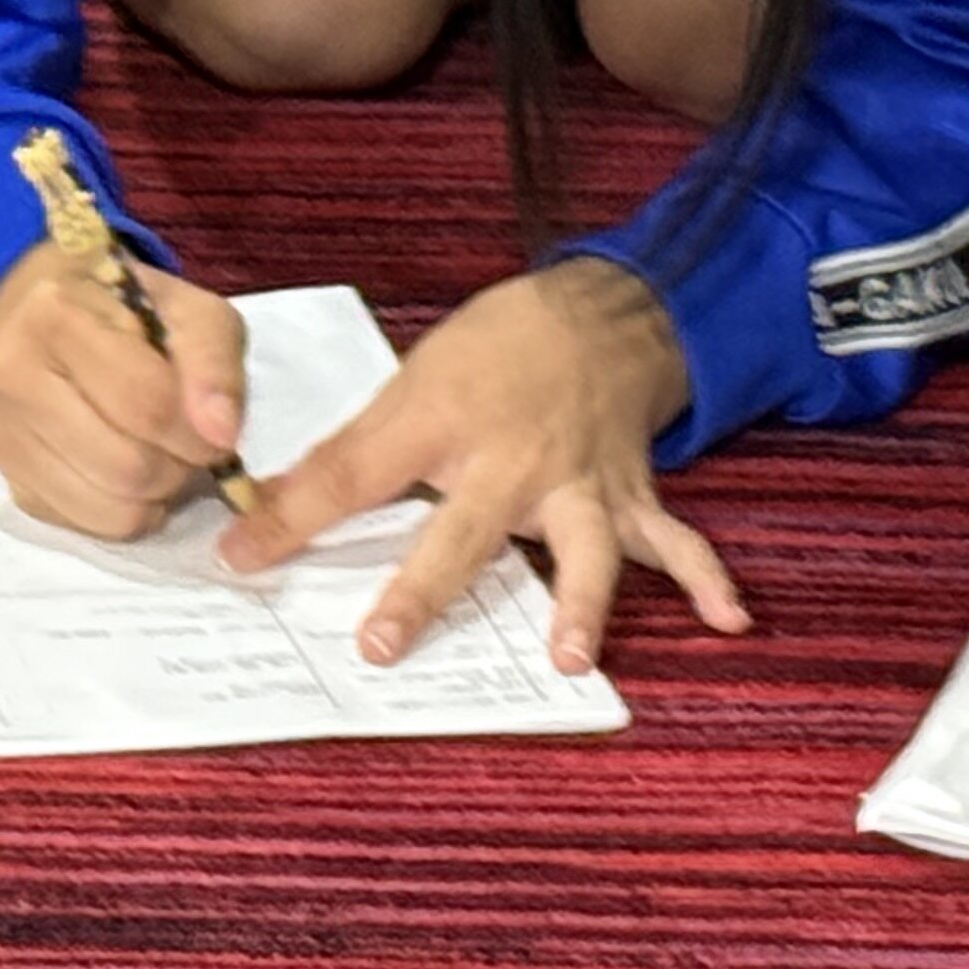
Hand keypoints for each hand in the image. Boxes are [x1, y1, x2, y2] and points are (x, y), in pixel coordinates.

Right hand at [0, 237, 247, 537]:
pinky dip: (120, 512)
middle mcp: (10, 375)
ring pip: (106, 507)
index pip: (146, 404)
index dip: (197, 433)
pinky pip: (81, 524)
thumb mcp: (189, 310)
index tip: (215, 433)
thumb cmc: (125, 308)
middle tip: (185, 446)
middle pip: (125, 467)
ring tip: (157, 458)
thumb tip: (219, 436)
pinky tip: (122, 472)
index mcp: (56, 316)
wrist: (40, 311)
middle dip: (177, 469)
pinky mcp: (3, 475)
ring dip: (153, 497)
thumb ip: (214, 364)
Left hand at [221, 259, 748, 672]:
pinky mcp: (629, 496)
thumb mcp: (408, 382)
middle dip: (421, 589)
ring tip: (566, 657)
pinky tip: (728, 617)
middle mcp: (510, 461)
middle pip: (461, 534)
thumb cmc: (492, 350)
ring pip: (580, 550)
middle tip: (382, 644)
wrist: (597, 311)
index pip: (351, 476)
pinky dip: (704, 579)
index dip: (291, 518)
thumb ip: (349, 454)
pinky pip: (674, 542)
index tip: (240, 558)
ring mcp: (578, 484)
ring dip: (576, 603)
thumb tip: (264, 514)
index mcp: (440, 424)